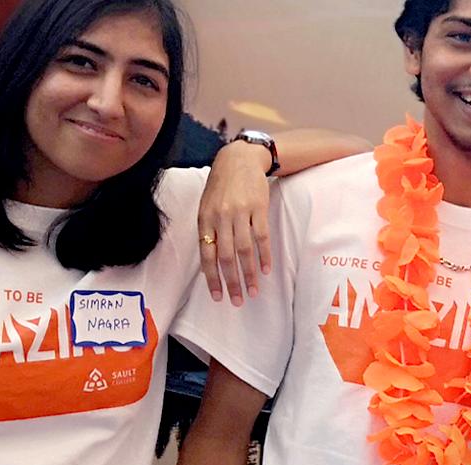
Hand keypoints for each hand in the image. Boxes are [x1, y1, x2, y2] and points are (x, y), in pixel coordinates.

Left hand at [198, 140, 275, 304]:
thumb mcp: (207, 206)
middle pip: (226, 257)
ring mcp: (240, 213)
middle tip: (238, 301)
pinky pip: (261, 237)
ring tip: (254, 291)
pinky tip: (266, 270)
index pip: (207, 255)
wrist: (238, 159)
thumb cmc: (221, 186)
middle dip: (232, 282)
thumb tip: (211, 260)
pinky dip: (264, 256)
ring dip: (249, 274)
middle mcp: (220, 217)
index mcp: (204, 219)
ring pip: (244, 250)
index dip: (212, 278)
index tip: (218, 297)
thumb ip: (209, 230)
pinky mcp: (258, 209)